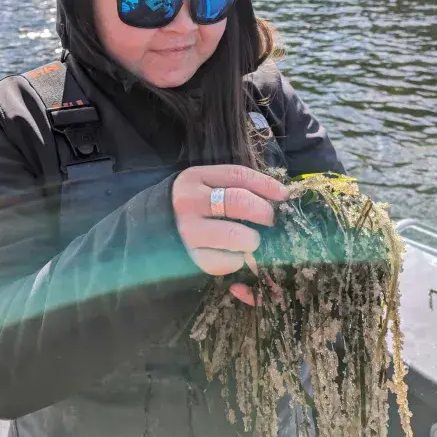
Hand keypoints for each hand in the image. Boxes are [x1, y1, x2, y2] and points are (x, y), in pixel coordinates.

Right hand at [171, 165, 288, 305]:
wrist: (152, 230)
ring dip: (253, 240)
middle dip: (264, 212)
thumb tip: (279, 196)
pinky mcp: (192, 258)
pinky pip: (228, 261)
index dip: (266, 185)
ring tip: (250, 240)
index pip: (238, 175)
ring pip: (237, 236)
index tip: (284, 195)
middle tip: (269, 220)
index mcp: (196, 178)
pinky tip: (233, 253)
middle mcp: (190, 202)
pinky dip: (239, 259)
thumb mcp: (205, 185)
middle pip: (240, 202)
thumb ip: (235, 186)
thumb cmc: (192, 206)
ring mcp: (189, 231)